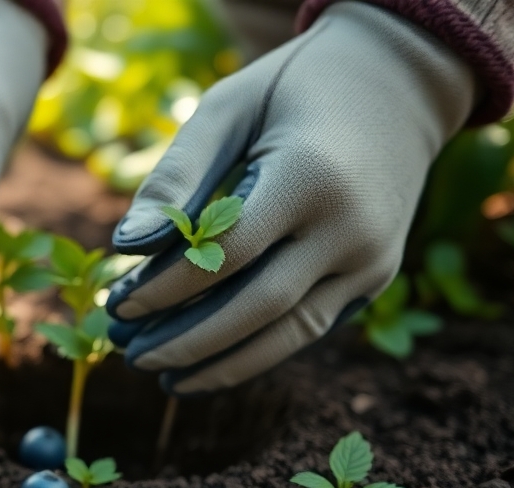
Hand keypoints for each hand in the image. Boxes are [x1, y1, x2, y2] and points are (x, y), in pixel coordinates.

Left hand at [106, 1, 475, 393]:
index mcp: (311, 176)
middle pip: (258, 306)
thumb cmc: (290, 91)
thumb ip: (176, 175)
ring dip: (223, 365)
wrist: (398, 82)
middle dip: (188, 340)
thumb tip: (124, 245)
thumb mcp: (227, 108)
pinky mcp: (378, 277)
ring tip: (163, 378)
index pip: (226, 252)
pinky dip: (257, 352)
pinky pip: (311, 327)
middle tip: (129, 354)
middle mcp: (352, 226)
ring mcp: (373, 258)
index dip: (166, 288)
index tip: (116, 305)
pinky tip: (207, 365)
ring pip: (291, 333)